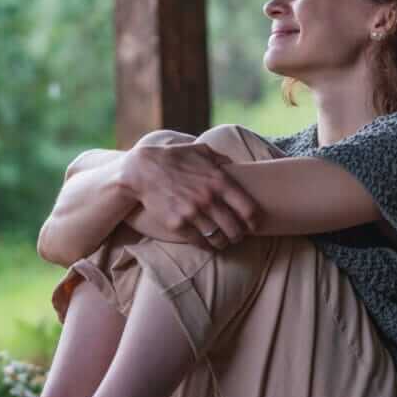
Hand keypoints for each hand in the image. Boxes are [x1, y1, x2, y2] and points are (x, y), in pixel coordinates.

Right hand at [121, 142, 260, 249]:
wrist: (142, 170)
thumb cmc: (173, 158)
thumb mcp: (200, 151)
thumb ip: (221, 159)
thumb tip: (235, 165)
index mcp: (219, 181)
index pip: (248, 210)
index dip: (254, 221)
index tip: (253, 225)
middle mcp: (208, 199)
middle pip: (235, 229)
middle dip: (238, 236)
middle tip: (237, 236)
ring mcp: (192, 213)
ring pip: (218, 239)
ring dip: (223, 243)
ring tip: (222, 241)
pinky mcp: (178, 224)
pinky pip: (199, 242)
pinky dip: (205, 245)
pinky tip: (206, 242)